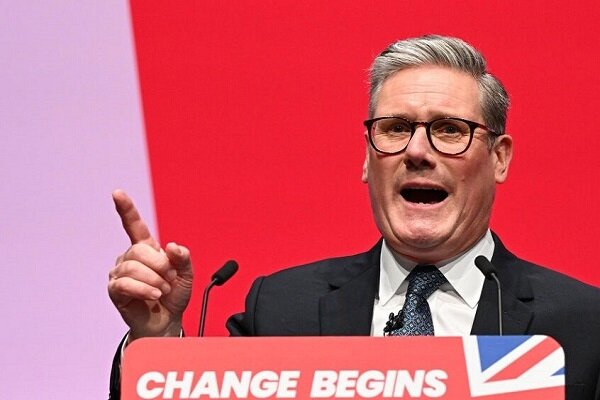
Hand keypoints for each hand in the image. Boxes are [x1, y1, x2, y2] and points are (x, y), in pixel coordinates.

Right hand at [108, 190, 192, 342]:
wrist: (168, 322)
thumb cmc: (174, 296)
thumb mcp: (187, 274)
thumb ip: (183, 257)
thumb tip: (171, 246)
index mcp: (146, 249)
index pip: (134, 225)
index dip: (126, 209)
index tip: (117, 193)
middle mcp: (130, 258)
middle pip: (139, 250)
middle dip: (160, 266)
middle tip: (170, 280)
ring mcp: (120, 274)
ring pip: (133, 267)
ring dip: (154, 280)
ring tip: (162, 291)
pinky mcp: (115, 291)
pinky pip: (125, 284)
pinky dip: (144, 289)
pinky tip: (153, 296)